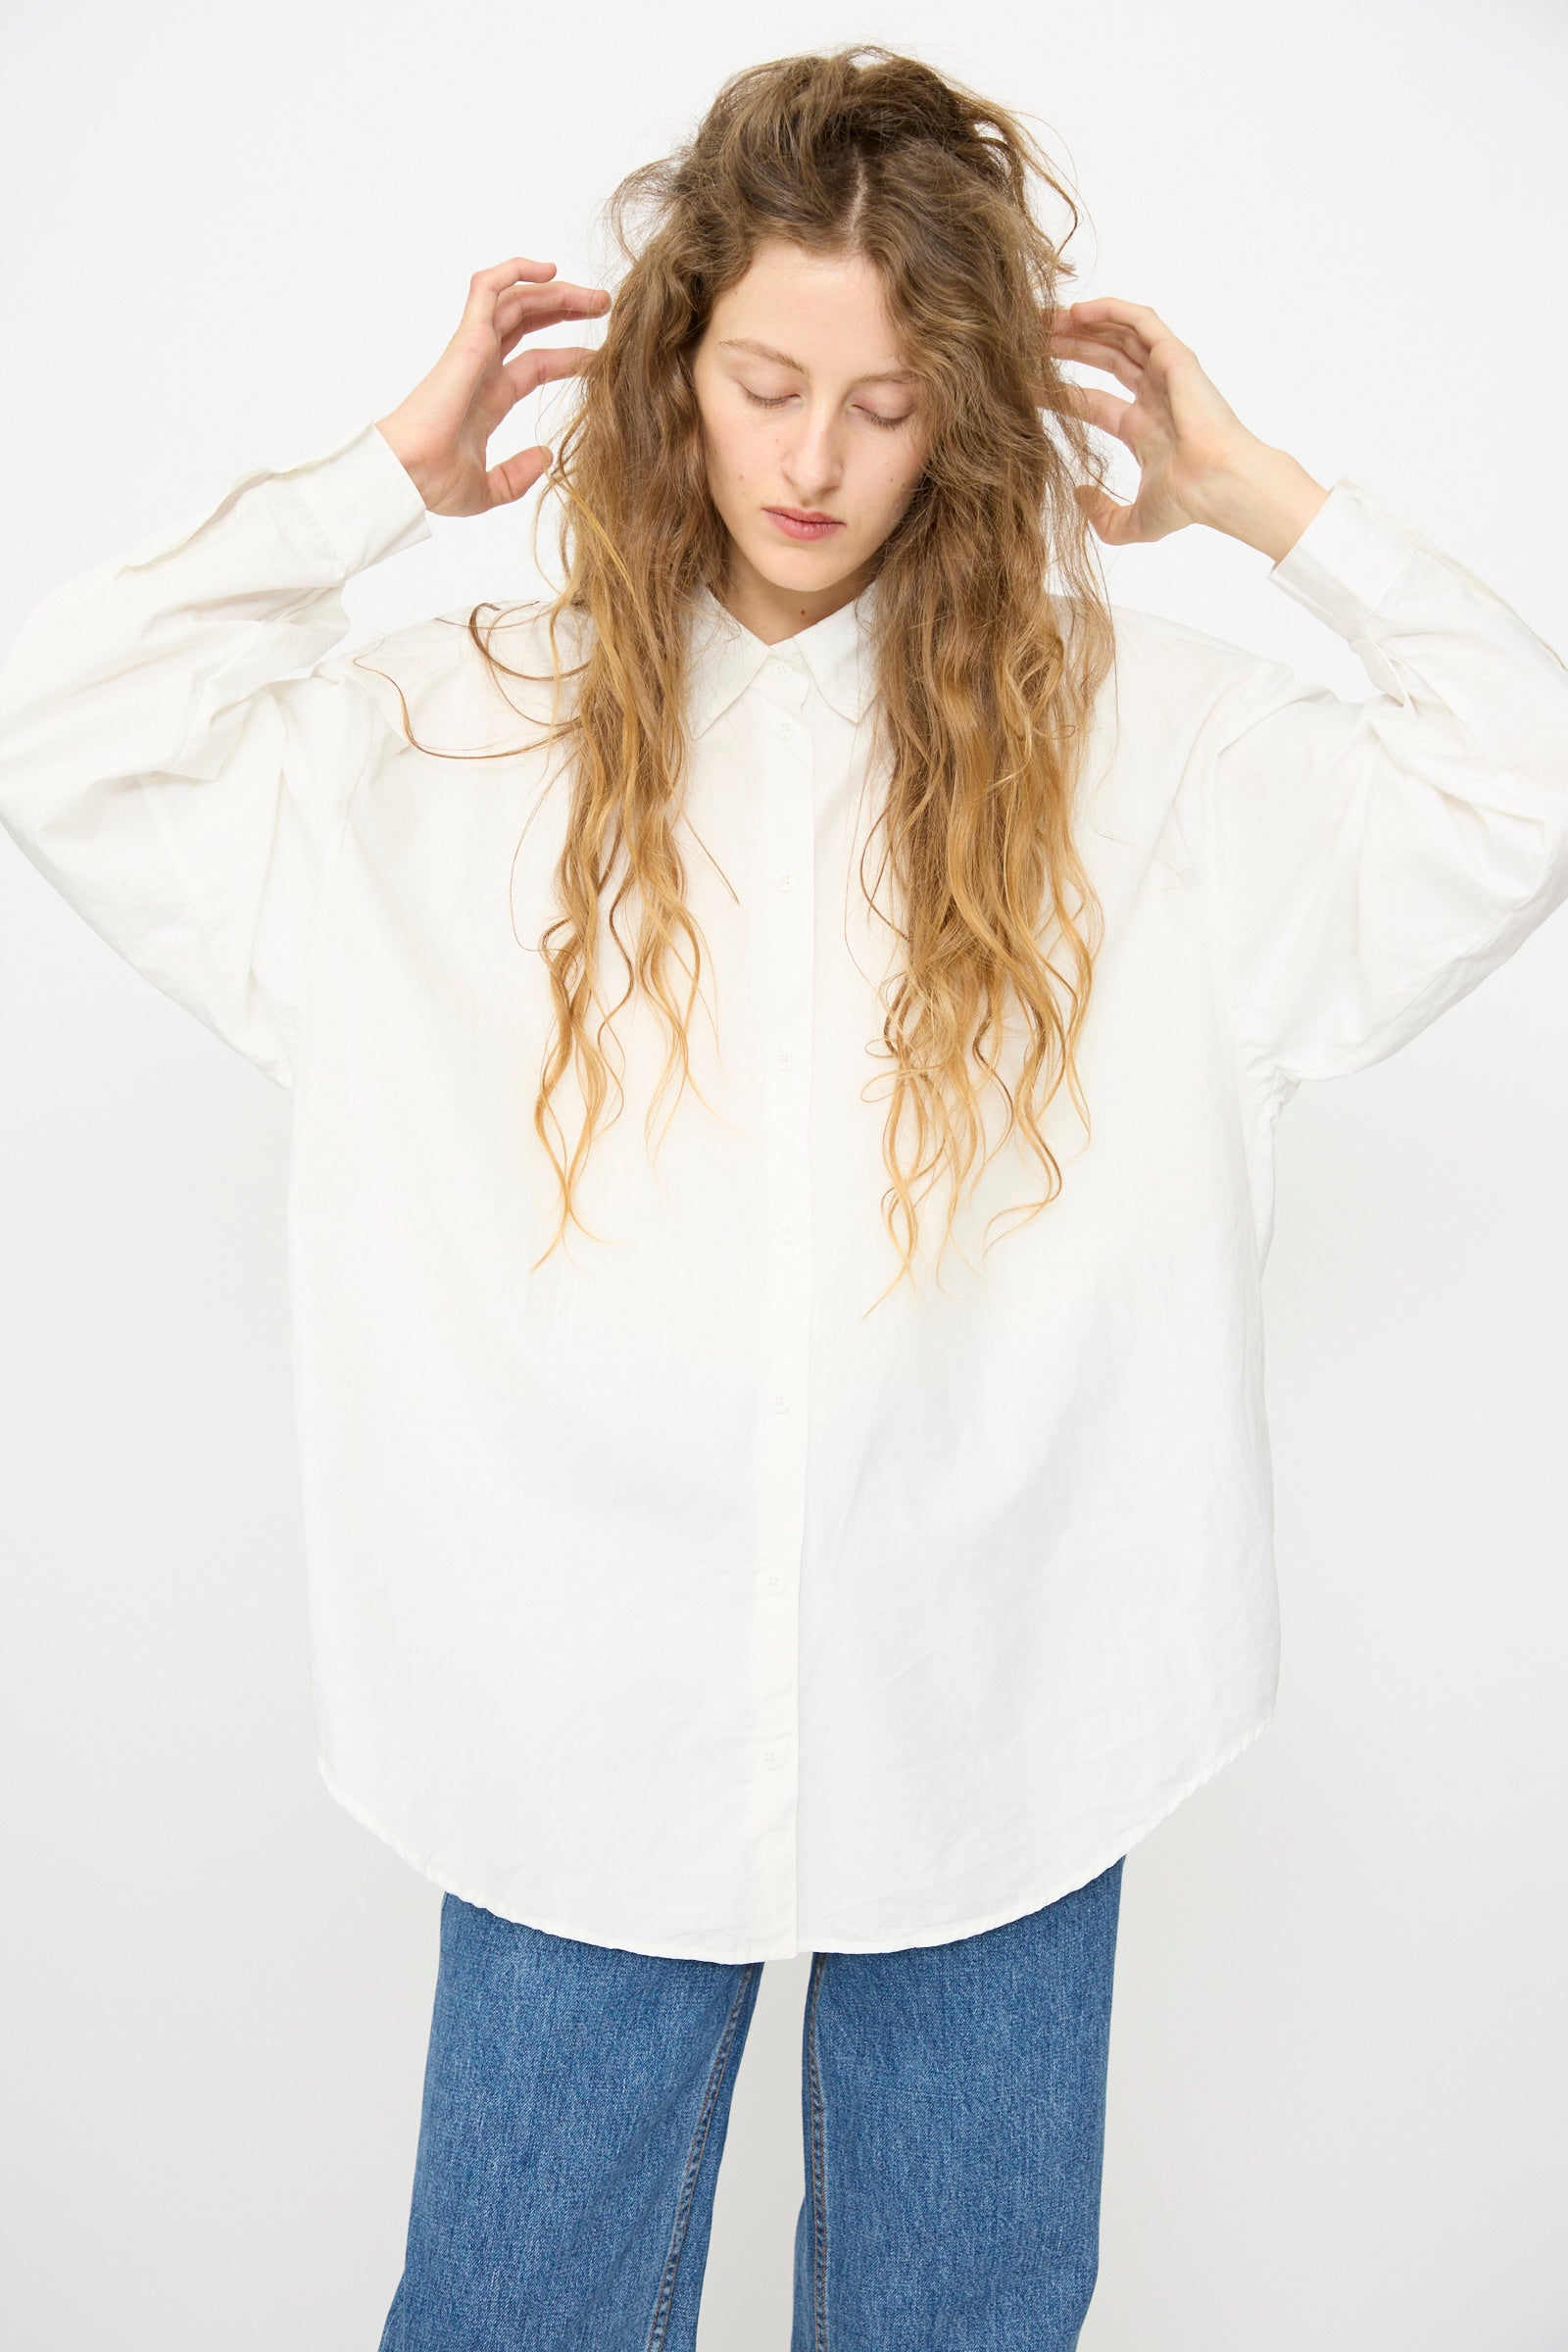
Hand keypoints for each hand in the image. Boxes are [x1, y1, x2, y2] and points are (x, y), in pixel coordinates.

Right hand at [375, 255, 609, 516]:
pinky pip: (488, 290)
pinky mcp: (467, 339)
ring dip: (554, 289)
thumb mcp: (487, 489)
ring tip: (594, 294)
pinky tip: (548, 269)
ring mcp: (472, 350)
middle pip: (526, 322)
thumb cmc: (432, 483)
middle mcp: (480, 368)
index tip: (597, 358)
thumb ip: (516, 476)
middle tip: (603, 305)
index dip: (567, 357)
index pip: (534, 365)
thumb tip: (546, 457)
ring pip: (515, 301)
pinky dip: (514, 271)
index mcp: (487, 398)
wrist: (407, 475)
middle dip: (564, 308)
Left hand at [1045, 296, 1327, 558]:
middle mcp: (1154, 396)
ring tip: (1045, 319)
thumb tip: (1078, 494)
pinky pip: (1140, 321)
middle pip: (1104, 359)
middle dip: (1069, 346)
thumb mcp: (1133, 522)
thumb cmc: (1188, 503)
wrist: (1219, 485)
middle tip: (1030, 338)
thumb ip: (1102, 515)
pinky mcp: (1175, 356)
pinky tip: (1076, 310)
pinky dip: (1110, 310)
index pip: (1091, 401)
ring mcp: (1166, 373)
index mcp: (1143, 428)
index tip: (1026, 386)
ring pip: (1119, 335)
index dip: (1058, 393)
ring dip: (1083, 323)